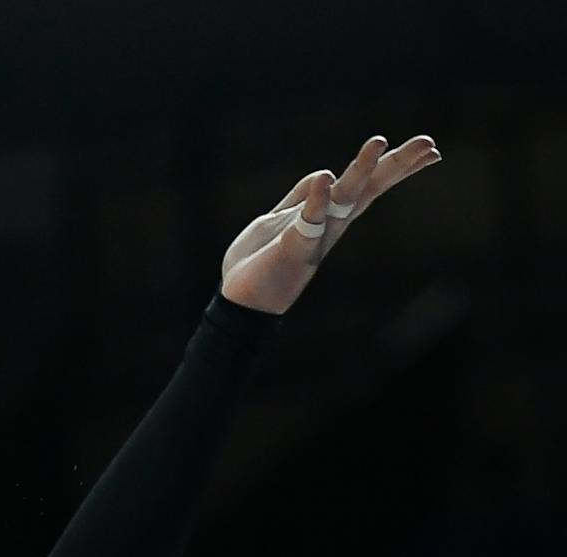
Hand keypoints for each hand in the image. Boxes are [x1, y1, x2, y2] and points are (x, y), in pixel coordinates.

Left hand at [220, 134, 441, 314]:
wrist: (238, 302)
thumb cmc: (259, 262)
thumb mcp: (279, 219)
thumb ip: (300, 198)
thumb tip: (325, 173)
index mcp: (328, 215)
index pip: (368, 184)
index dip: (395, 165)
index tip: (431, 148)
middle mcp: (329, 225)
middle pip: (368, 189)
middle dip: (397, 166)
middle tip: (429, 143)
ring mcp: (314, 237)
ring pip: (344, 200)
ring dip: (360, 170)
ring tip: (378, 142)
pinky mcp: (293, 249)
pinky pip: (307, 222)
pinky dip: (316, 201)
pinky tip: (326, 178)